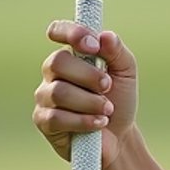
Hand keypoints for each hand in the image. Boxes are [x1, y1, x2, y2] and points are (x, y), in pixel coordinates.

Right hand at [33, 22, 138, 167]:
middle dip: (88, 75)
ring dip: (90, 101)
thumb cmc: (120, 101)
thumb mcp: (126, 73)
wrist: (120, 138)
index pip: (58, 31)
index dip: (70, 33)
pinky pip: (56, 117)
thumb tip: (105, 36)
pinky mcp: (43, 121)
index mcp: (72, 55)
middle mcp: (54, 73)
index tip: (93, 45)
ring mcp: (45, 97)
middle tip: (108, 86)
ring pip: (59, 92)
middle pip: (57, 62)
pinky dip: (83, 120)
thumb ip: (117, 52)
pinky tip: (98, 124)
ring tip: (107, 110)